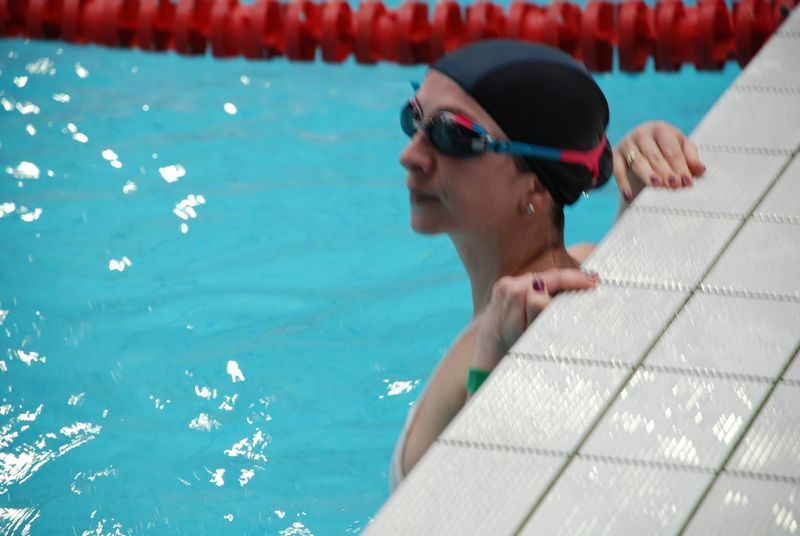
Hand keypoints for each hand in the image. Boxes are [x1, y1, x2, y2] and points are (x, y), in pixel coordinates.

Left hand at [472, 269, 598, 371]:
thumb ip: (536, 311)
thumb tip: (539, 288)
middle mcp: (506, 288)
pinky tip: (559, 290)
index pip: (549, 279)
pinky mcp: (501, 291)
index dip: (573, 279)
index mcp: (514, 295)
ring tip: (580, 286)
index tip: (593, 283)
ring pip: (537, 279)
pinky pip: (528, 284)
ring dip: (557, 282)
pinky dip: (545, 286)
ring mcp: (502, 289)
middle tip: (592, 282)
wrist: (488, 359)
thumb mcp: (529, 336)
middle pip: (544, 276)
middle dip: (568, 278)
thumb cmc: (513, 352)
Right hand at [613, 121, 705, 202]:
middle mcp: (642, 134)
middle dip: (665, 171)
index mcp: (660, 129)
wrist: (638, 141)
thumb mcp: (679, 146)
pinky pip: (617, 170)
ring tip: (657, 185)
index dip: (680, 166)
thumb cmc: (663, 145)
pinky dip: (622, 183)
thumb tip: (700, 170)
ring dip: (647, 175)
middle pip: (654, 155)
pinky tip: (628, 195)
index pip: (671, 150)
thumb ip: (690, 157)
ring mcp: (627, 144)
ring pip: (637, 161)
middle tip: (674, 185)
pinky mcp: (615, 155)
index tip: (686, 182)